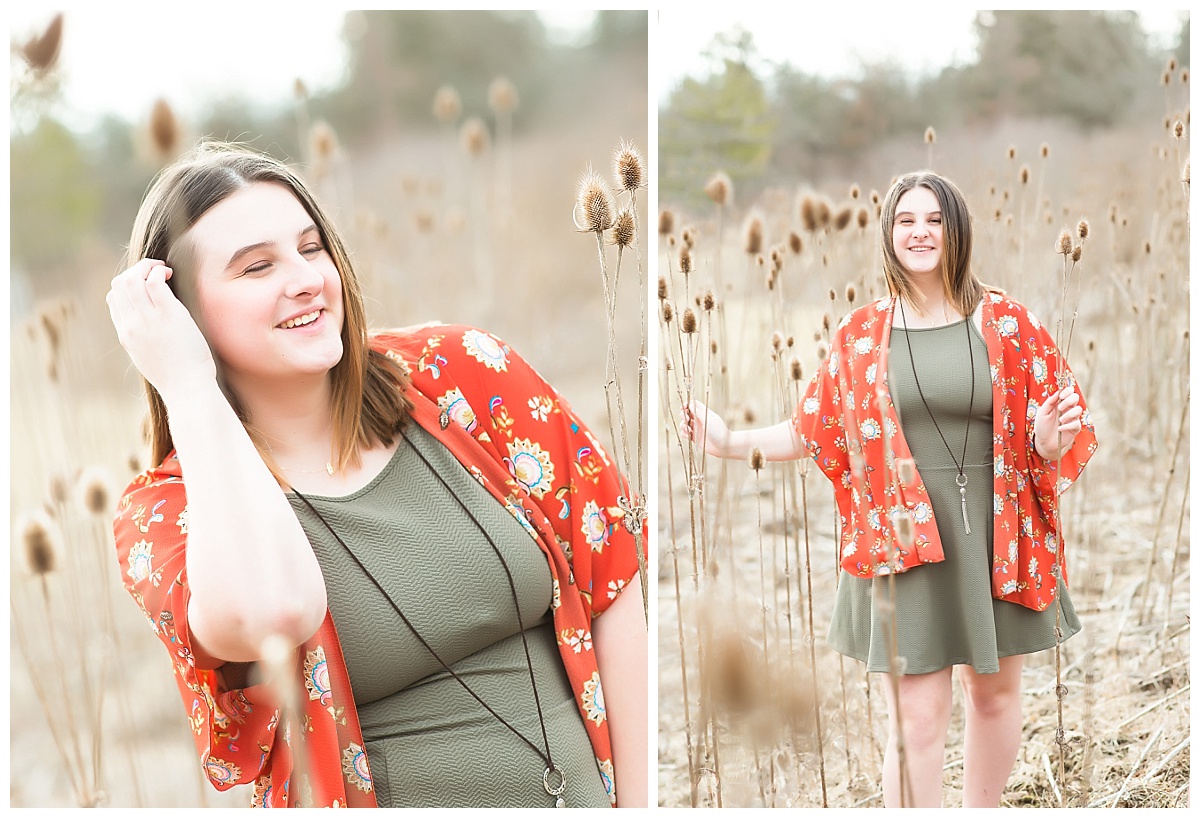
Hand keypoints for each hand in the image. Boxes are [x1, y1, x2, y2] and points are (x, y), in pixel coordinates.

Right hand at [106, 258, 216, 402]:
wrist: (188, 389)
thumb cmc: (178, 377)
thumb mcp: (150, 359)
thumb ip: (144, 340)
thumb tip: (151, 329)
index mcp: (126, 335)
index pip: (114, 299)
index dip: (127, 286)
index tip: (146, 285)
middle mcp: (132, 325)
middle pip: (118, 285)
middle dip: (135, 271)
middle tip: (155, 271)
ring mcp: (148, 320)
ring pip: (132, 280)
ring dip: (146, 267)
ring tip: (163, 270)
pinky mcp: (168, 315)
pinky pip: (153, 282)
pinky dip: (158, 272)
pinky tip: (169, 275)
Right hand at [680, 400, 729, 456]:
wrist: (723, 446)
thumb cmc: (718, 430)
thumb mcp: (707, 419)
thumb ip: (697, 412)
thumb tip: (689, 404)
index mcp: (703, 413)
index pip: (693, 405)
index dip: (686, 405)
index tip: (683, 408)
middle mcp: (699, 420)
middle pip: (686, 413)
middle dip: (683, 415)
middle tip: (687, 419)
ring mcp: (697, 429)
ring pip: (684, 424)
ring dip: (683, 425)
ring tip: (689, 429)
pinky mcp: (695, 438)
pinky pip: (685, 434)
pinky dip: (684, 433)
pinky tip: (688, 435)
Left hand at [1033, 385, 1082, 459]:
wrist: (1044, 442)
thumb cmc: (1042, 426)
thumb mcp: (1042, 413)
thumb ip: (1049, 402)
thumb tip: (1057, 392)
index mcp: (1059, 403)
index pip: (1069, 392)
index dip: (1067, 391)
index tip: (1061, 395)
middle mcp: (1068, 409)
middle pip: (1076, 398)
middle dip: (1069, 401)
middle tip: (1060, 408)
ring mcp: (1072, 418)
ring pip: (1078, 410)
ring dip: (1069, 414)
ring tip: (1060, 420)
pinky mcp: (1075, 428)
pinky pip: (1076, 424)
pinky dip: (1067, 425)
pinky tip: (1059, 428)